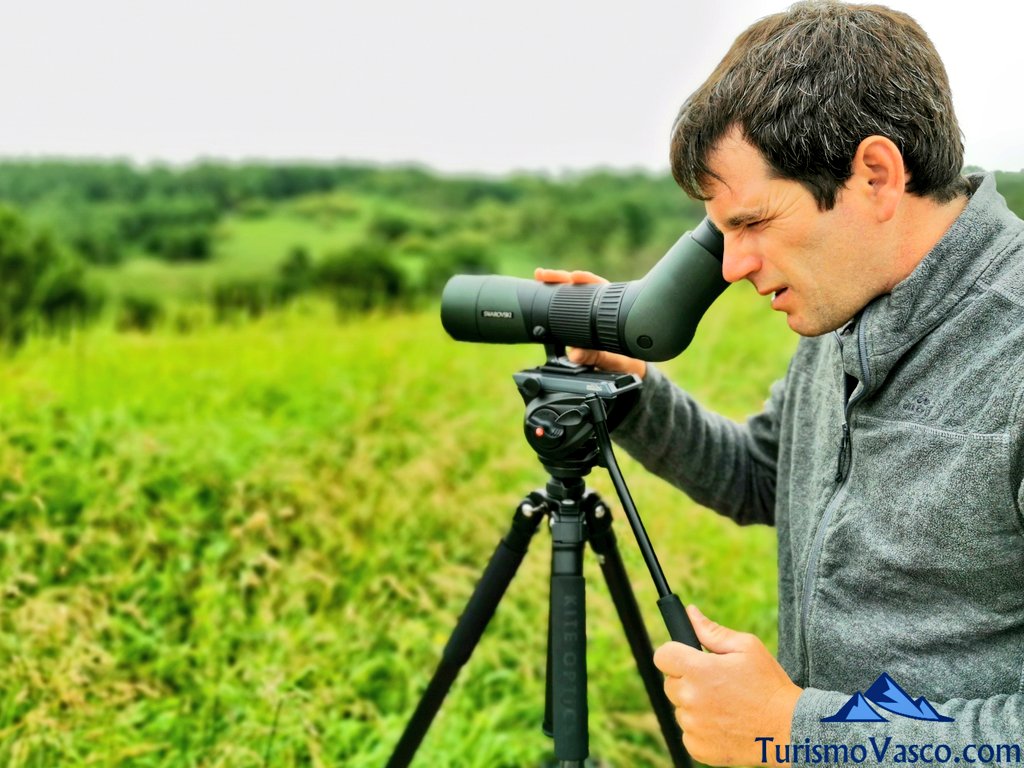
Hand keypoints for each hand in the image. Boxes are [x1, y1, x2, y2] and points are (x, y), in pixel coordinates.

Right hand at [533, 268, 646, 379]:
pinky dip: (553, 298)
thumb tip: (574, 354)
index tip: (574, 277)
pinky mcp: (579, 322)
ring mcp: (589, 315)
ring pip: (571, 294)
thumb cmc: (624, 362)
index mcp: (613, 313)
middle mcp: (601, 309)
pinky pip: (566, 307)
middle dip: (562, 278)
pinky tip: (542, 290)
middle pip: (580, 286)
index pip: (600, 288)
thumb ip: (595, 358)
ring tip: (540, 276)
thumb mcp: (611, 361)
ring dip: (555, 284)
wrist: (626, 370)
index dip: (587, 280)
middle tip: (545, 274)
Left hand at [654, 605, 801, 766]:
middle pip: (670, 683)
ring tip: (725, 705)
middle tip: (715, 683)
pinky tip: (724, 724)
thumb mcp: (746, 648)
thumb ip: (712, 631)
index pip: (662, 656)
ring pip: (680, 709)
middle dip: (687, 680)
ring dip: (695, 706)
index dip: (674, 654)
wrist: (788, 728)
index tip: (687, 658)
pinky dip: (701, 729)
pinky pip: (688, 733)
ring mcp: (693, 726)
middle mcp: (690, 699)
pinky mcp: (698, 749)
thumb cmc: (768, 684)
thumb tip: (690, 613)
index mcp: (698, 670)